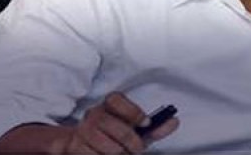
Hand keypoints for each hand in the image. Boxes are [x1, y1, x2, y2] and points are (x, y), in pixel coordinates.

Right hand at [57, 91, 178, 153]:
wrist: (82, 143)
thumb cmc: (114, 135)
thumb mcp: (135, 131)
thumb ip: (155, 127)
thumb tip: (175, 121)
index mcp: (110, 104)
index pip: (117, 100)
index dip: (133, 112)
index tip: (146, 124)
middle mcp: (94, 113)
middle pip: (117, 128)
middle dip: (132, 143)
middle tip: (137, 149)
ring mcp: (83, 129)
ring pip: (108, 146)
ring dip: (119, 154)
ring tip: (122, 154)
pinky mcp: (75, 145)